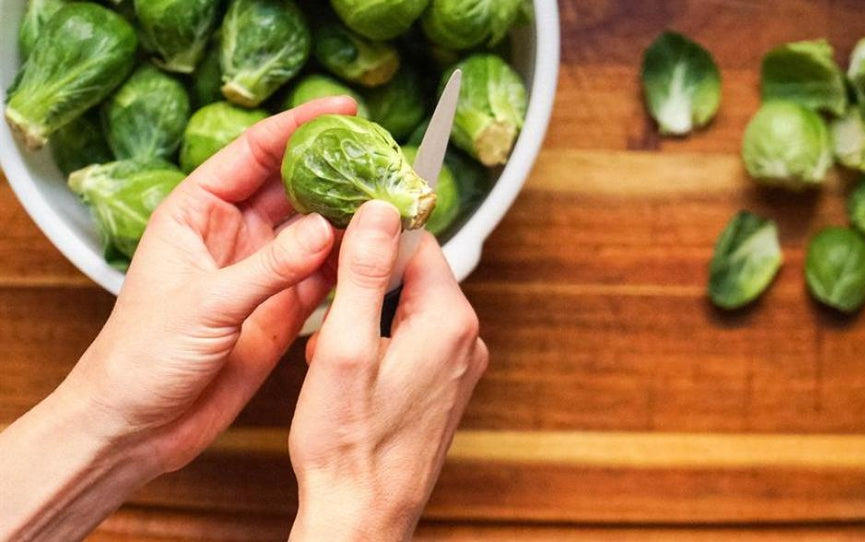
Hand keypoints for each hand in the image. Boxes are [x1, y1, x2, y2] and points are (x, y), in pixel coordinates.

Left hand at [62, 97, 356, 472]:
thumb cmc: (140, 358)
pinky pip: (322, 277)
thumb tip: (325, 229)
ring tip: (391, 203)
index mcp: (196, 212)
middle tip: (382, 160)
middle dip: (335, 171)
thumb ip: (268, 267)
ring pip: (313, 231)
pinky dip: (349, 265)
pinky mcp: (279, 310)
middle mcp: (232, 234)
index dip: (298, 128)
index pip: (253, 153)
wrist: (136, 427)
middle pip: (292, 187)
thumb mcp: (204, 304)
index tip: (344, 111)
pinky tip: (376, 252)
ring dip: (349, 218)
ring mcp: (259, 272)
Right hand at [287, 201, 487, 540]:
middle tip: (327, 316)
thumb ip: (363, 272)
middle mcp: (466, 340)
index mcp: (449, 321)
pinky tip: (350, 374)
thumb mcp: (343, 345)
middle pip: (414, 275)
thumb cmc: (349, 443)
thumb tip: (379, 210)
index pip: (419, 241)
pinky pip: (413, 342)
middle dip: (365, 286)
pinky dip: (379, 345)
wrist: (363, 514)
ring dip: (367, 318)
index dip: (374, 237)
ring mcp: (460, 367)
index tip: (338, 246)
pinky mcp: (445, 388)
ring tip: (334, 354)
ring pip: (408, 309)